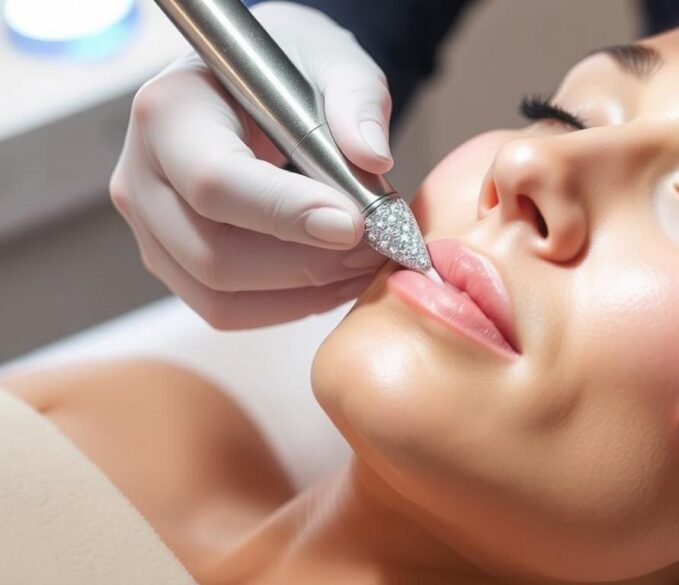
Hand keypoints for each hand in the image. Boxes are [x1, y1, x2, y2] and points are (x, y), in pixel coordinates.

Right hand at [110, 2, 390, 327]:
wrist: (263, 86)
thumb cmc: (295, 69)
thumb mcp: (334, 60)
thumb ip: (356, 99)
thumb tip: (372, 158)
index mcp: (169, 110)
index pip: (214, 181)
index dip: (286, 213)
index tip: (357, 224)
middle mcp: (141, 174)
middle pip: (213, 254)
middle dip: (306, 263)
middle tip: (378, 249)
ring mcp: (151, 227)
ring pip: (219, 295)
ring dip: (305, 293)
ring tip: (368, 264)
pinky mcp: (173, 262)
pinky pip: (228, 309)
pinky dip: (291, 305)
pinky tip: (339, 279)